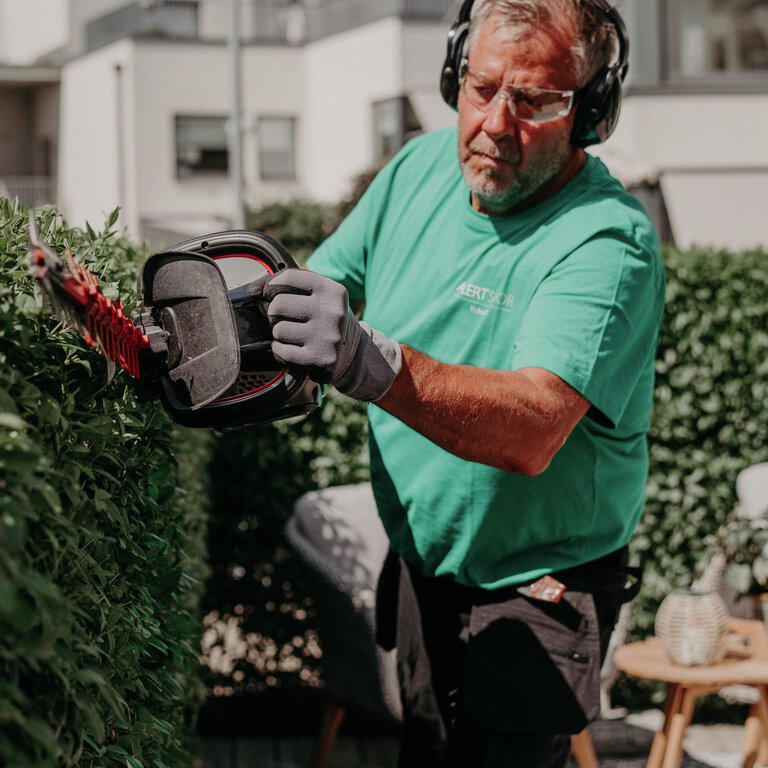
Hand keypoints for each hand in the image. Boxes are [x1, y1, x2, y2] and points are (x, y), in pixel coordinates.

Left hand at [261, 269, 400, 401]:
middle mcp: (332, 312)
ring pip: (278, 330)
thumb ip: (298, 286)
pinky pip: (281, 351)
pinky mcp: (319, 359)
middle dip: (275, 311)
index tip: (268, 291)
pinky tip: (293, 348)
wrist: (354, 353)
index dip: (272, 285)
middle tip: (283, 317)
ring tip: (293, 335)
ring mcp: (326, 337)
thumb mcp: (325, 296)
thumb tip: (256, 287)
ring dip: (279, 333)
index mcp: (333, 291)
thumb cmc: (328, 320)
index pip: (289, 278)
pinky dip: (281, 350)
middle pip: (279, 304)